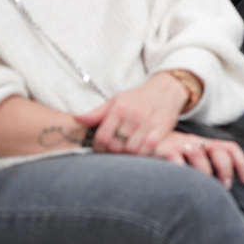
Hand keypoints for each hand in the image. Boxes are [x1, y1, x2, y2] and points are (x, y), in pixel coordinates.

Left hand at [75, 71, 189, 155]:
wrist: (166, 89)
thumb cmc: (137, 97)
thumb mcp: (116, 101)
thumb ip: (96, 113)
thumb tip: (76, 119)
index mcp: (119, 108)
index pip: (102, 136)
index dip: (99, 147)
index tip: (101, 148)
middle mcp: (133, 115)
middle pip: (116, 146)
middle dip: (113, 152)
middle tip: (115, 150)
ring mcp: (148, 122)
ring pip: (132, 150)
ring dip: (128, 154)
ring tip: (127, 150)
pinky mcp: (162, 128)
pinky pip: (148, 149)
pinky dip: (142, 153)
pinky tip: (141, 149)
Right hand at [153, 131, 243, 188]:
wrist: (140, 138)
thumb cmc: (167, 152)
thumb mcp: (189, 156)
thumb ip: (204, 166)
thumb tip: (221, 187)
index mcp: (204, 144)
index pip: (230, 148)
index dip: (241, 163)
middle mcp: (195, 142)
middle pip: (218, 150)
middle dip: (226, 169)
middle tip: (225, 186)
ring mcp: (179, 144)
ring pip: (199, 154)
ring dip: (205, 172)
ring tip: (203, 188)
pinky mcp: (163, 149)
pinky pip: (175, 160)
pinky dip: (181, 171)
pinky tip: (181, 184)